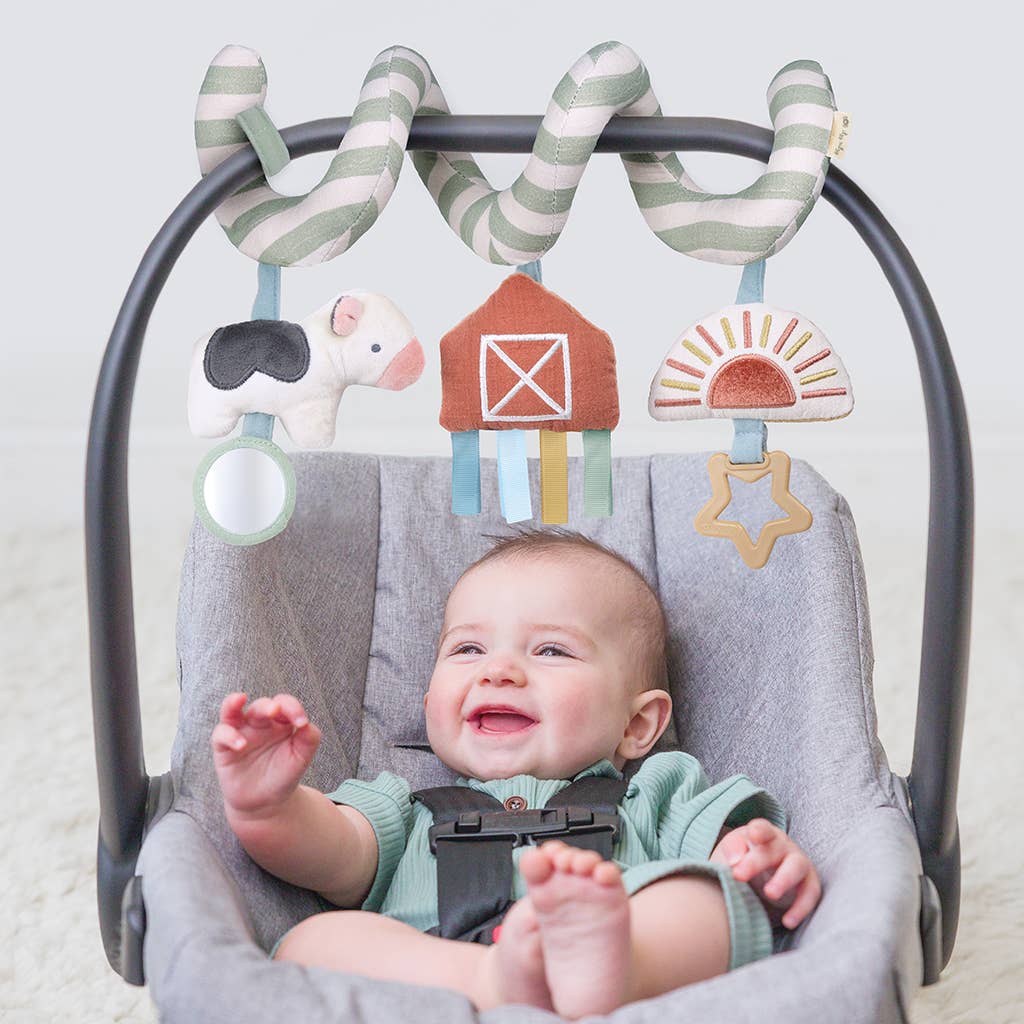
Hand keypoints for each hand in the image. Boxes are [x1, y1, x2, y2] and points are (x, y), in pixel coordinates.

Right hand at [211, 692, 320, 818]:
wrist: (265, 803)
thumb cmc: (283, 775)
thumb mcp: (301, 758)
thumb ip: (309, 739)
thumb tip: (307, 724)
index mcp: (280, 722)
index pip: (284, 703)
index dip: (293, 707)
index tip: (302, 723)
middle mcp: (259, 724)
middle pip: (261, 705)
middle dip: (268, 705)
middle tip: (276, 710)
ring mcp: (240, 733)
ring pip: (231, 709)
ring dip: (233, 703)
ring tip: (240, 698)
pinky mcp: (223, 748)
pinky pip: (220, 734)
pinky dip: (228, 735)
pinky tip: (240, 744)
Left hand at [710, 818, 820, 928]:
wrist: (758, 883)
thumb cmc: (742, 862)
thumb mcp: (731, 853)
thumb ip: (732, 850)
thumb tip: (735, 861)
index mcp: (763, 834)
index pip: (762, 828)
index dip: (759, 830)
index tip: (753, 836)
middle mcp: (783, 845)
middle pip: (774, 849)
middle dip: (757, 862)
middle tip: (738, 875)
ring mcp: (799, 863)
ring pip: (797, 866)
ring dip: (784, 879)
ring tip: (769, 894)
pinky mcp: (810, 884)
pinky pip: (810, 894)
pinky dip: (801, 908)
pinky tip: (787, 921)